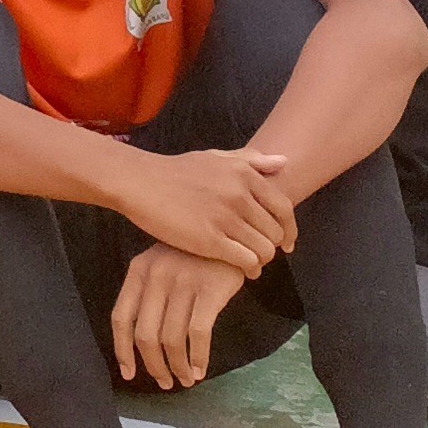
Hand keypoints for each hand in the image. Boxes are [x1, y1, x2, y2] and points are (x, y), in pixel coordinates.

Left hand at [112, 243, 246, 390]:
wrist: (232, 233)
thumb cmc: (194, 254)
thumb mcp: (162, 264)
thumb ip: (149, 293)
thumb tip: (142, 342)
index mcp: (138, 271)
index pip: (121, 318)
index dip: (122, 350)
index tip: (128, 373)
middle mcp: (156, 277)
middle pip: (145, 335)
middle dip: (154, 365)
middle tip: (165, 382)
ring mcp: (183, 283)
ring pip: (171, 339)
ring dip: (177, 366)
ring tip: (186, 379)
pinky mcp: (211, 290)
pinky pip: (198, 333)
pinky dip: (198, 357)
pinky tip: (200, 369)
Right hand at [118, 144, 296, 269]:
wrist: (138, 182)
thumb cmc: (175, 171)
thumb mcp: (214, 156)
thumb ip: (250, 159)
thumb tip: (284, 161)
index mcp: (243, 174)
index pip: (284, 208)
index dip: (289, 229)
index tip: (285, 242)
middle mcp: (239, 195)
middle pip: (275, 232)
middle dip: (271, 246)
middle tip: (258, 251)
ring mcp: (224, 218)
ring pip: (263, 250)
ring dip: (260, 260)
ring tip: (250, 262)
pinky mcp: (209, 240)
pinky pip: (246, 261)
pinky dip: (249, 269)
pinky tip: (242, 270)